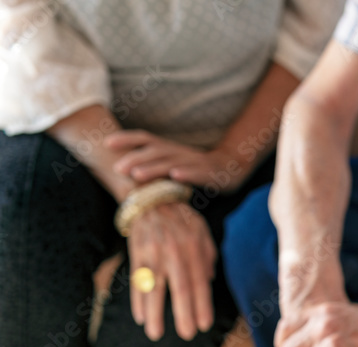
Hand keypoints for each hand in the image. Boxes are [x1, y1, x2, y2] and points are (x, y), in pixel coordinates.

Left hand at [106, 131, 242, 191]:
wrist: (230, 167)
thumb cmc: (194, 167)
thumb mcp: (170, 161)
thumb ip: (150, 163)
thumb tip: (120, 168)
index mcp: (167, 147)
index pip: (144, 138)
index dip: (126, 139)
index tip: (107, 143)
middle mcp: (177, 152)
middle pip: (154, 151)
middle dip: (135, 158)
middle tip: (117, 168)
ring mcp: (193, 162)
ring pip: (171, 163)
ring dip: (153, 168)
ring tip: (137, 175)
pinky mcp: (208, 173)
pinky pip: (196, 173)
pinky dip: (186, 174)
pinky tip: (175, 177)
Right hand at [127, 202, 215, 340]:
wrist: (151, 197)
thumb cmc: (182, 219)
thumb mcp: (202, 232)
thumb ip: (208, 257)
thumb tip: (208, 282)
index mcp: (194, 249)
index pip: (200, 283)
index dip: (202, 305)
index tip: (205, 325)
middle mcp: (174, 252)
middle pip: (179, 288)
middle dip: (183, 314)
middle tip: (187, 334)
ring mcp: (153, 254)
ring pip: (153, 288)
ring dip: (154, 313)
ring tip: (155, 333)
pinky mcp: (136, 253)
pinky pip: (135, 281)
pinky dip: (137, 300)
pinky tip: (140, 317)